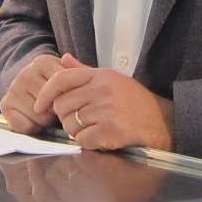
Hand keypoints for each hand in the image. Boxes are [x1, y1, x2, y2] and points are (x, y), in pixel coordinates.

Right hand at [0, 53, 66, 132]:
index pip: (62, 85)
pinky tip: (33, 119)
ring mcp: (14, 88)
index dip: (68, 97)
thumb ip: (77, 71)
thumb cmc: (54, 86)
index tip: (69, 98)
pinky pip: (24, 125)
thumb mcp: (68, 76)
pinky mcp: (5, 104)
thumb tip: (68, 58)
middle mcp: (25, 73)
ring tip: (45, 112)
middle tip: (55, 107)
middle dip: (57, 110)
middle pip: (51, 103)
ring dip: (45, 120)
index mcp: (43, 62)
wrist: (29, 88)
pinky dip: (31, 127)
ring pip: (38, 116)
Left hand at [34, 54, 174, 151]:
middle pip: (62, 105)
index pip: (61, 79)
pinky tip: (100, 138)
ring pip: (70, 125)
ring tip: (94, 128)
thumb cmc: (135, 102)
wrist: (161, 122)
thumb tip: (63, 59)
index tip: (39, 105)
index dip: (45, 93)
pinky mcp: (110, 131)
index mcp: (101, 76)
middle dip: (65, 117)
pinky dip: (87, 143)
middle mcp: (102, 91)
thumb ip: (84, 71)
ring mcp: (106, 111)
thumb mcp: (112, 79)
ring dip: (77, 131)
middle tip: (80, 120)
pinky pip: (82, 140)